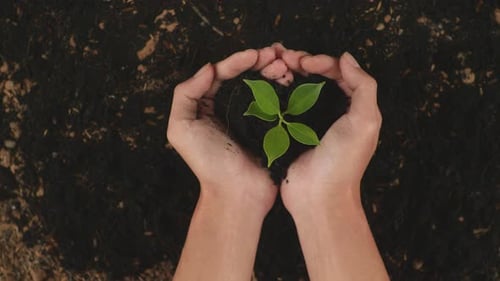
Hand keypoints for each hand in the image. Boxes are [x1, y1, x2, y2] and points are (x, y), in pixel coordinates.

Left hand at [168, 47, 293, 280]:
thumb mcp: (180, 128)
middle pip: (245, 76)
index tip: (255, 54)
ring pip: (263, 85)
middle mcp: (228, 109)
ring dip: (274, 71)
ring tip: (286, 65)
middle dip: (260, 61)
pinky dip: (285, 88)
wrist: (237, 193)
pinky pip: (278, 102)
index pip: (221, 74)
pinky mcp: (270, 128)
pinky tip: (291, 80)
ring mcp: (251, 118)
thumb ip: (186, 94)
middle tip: (277, 53)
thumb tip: (209, 68)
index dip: (237, 60)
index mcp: (206, 106)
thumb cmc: (207, 162)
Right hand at [278, 51, 381, 216]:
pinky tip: (267, 86)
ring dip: (288, 75)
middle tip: (284, 57)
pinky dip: (277, 93)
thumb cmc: (344, 160)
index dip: (322, 62)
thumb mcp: (365, 121)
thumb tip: (346, 58)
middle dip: (302, 64)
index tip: (304, 62)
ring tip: (274, 66)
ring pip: (300, 89)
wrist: (318, 195)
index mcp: (354, 107)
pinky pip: (285, 106)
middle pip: (317, 78)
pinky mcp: (291, 132)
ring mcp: (310, 122)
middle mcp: (333, 111)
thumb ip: (364, 86)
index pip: (339, 73)